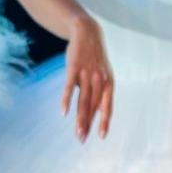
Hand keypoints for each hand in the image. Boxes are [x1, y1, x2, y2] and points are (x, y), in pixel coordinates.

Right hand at [61, 19, 114, 141]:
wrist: (88, 33)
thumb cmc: (94, 58)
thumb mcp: (102, 74)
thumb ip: (98, 92)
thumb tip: (92, 112)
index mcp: (108, 83)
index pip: (107, 106)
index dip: (104, 121)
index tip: (101, 136)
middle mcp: (99, 80)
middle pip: (92, 106)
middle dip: (87, 124)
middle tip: (82, 139)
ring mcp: (86, 74)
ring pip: (82, 100)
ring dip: (79, 118)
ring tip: (76, 132)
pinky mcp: (73, 68)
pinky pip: (69, 87)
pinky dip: (66, 100)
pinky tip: (63, 112)